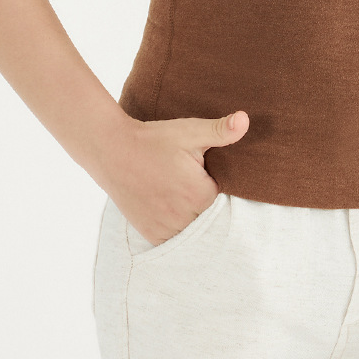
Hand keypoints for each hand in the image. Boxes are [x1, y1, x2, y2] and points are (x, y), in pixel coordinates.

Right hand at [105, 109, 249, 246]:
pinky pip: (175, 239)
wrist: (112, 151)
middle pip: (210, 216)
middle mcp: (184, 218)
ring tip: (177, 192)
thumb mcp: (190, 131)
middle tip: (186, 179)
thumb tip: (246, 120)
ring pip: (193, 230)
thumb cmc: (154, 139)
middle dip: (205, 200)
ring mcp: (166, 229)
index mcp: (200, 195)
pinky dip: (176, 228)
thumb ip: (221, 130)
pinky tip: (170, 208)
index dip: (214, 183)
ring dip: (192, 217)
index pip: (224, 197)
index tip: (202, 171)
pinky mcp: (151, 235)